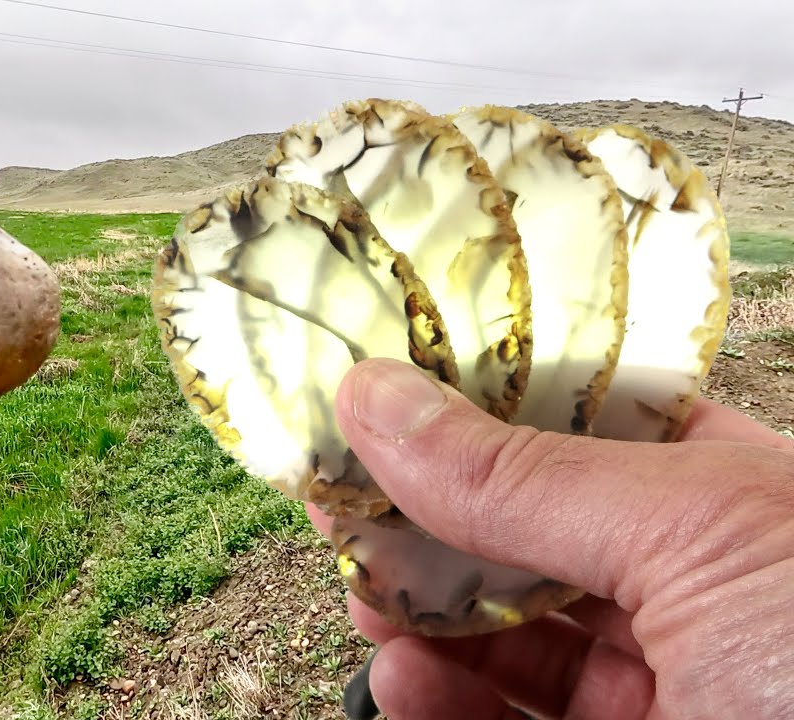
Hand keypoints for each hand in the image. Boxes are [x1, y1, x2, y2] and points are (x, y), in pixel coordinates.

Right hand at [308, 358, 793, 719]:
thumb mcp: (696, 535)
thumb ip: (522, 473)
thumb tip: (380, 396)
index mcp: (741, 501)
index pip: (586, 423)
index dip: (481, 400)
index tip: (385, 388)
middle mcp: (698, 592)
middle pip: (525, 530)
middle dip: (430, 515)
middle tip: (345, 500)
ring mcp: (659, 690)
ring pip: (502, 634)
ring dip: (419, 613)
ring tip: (366, 599)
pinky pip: (502, 717)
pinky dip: (436, 700)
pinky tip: (403, 683)